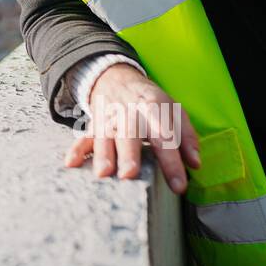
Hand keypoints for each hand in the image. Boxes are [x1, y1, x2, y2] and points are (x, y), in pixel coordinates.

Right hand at [63, 62, 200, 194]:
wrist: (117, 78)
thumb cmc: (151, 102)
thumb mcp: (174, 111)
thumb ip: (186, 137)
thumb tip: (195, 164)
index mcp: (154, 110)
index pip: (166, 137)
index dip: (173, 162)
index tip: (179, 187)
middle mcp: (130, 114)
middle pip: (130, 134)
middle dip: (129, 154)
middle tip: (129, 174)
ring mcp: (109, 119)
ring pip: (105, 136)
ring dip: (103, 154)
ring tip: (103, 173)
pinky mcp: (94, 125)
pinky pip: (83, 137)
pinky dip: (76, 149)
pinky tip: (70, 163)